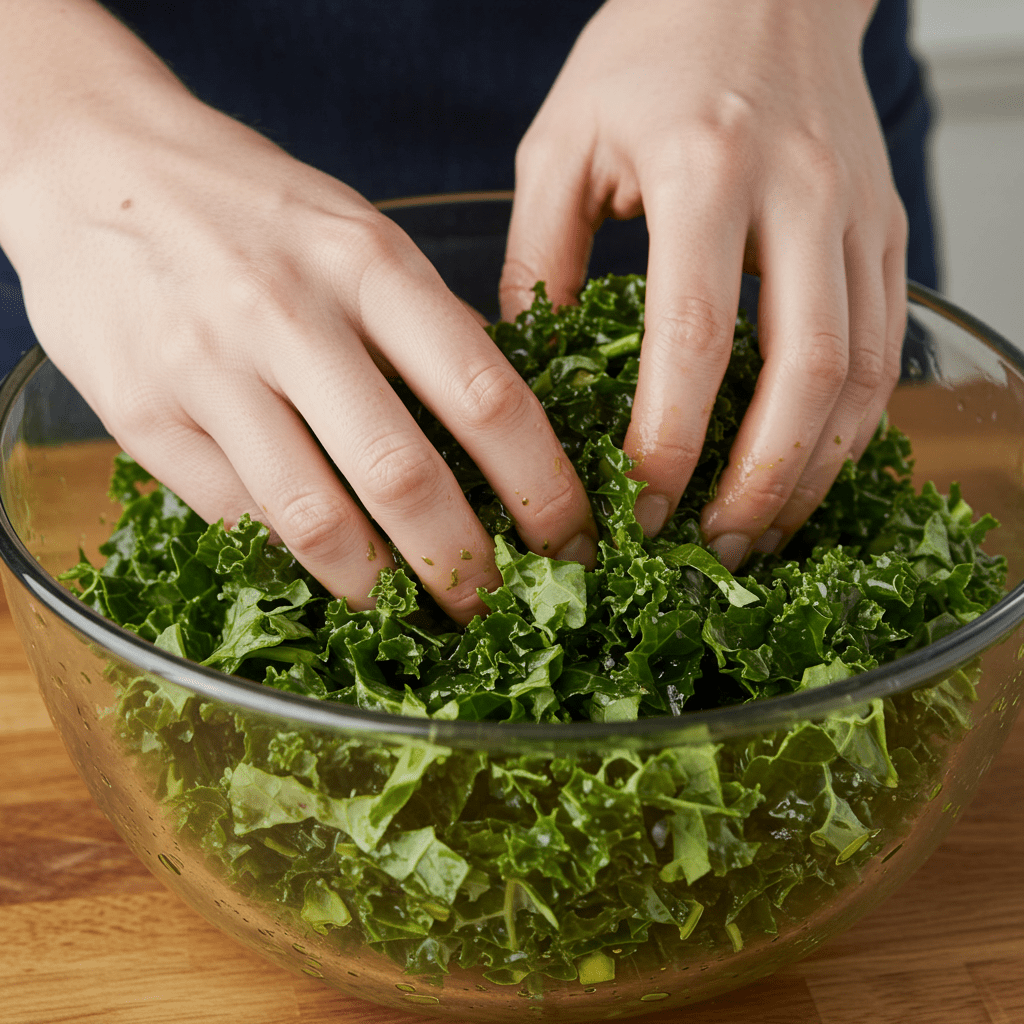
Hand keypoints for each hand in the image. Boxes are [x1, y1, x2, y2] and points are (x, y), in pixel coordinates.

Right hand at [0, 1, 596, 623]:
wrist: (93, 162)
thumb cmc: (250, 206)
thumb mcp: (355, 233)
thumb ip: (423, 326)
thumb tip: (502, 429)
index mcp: (369, 264)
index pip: (485, 395)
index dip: (542, 486)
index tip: (570, 541)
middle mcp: (291, 317)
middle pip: (403, 477)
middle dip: (466, 564)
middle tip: (499, 608)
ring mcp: (210, 370)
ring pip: (313, 520)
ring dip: (379, 590)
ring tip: (413, 615)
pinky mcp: (143, 418)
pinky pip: (236, 518)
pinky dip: (291, 560)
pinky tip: (324, 572)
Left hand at [500, 0, 907, 568]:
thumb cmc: (647, 56)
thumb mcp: (560, 144)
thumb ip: (538, 261)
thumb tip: (529, 375)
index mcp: (702, 169)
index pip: (694, 336)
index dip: (670, 441)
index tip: (639, 508)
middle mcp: (799, 193)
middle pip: (801, 373)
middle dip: (757, 481)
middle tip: (710, 547)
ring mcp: (857, 213)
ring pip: (862, 373)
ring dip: (815, 470)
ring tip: (762, 532)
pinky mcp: (886, 229)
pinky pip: (886, 346)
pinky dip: (853, 424)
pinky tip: (810, 469)